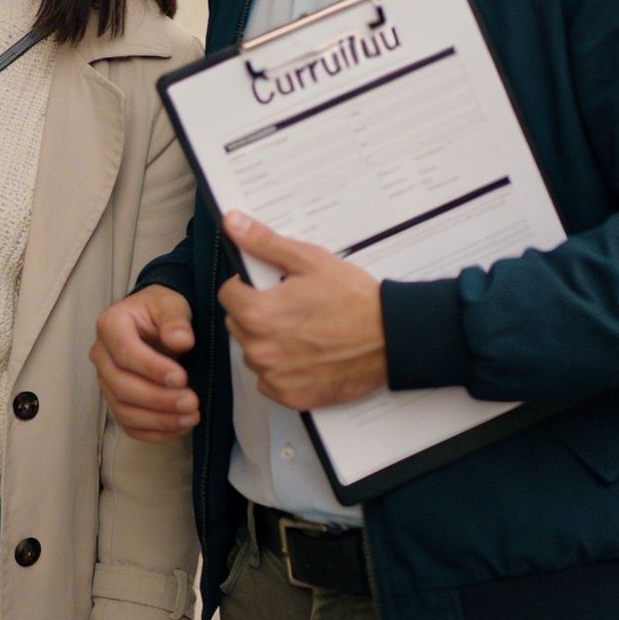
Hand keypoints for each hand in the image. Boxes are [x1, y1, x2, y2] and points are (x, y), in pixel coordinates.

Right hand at [92, 286, 197, 442]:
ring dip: (158, 420)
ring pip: (123, 410)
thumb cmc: (160, 310)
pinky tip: (179, 428)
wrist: (154, 321)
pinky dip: (153, 433)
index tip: (182, 378)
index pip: (125, 352)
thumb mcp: (171, 304)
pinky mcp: (116, 400)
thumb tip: (182, 341)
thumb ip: (175, 320)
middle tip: (191, 403)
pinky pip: (128, 425)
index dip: (152, 368)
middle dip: (158, 399)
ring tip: (191, 418)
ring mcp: (106, 381)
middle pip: (121, 386)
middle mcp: (101, 355)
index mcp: (110, 325)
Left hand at [217, 213, 385, 411]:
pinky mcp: (291, 397)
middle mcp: (261, 349)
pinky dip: (282, 370)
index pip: (227, 295)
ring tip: (302, 332)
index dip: (245, 286)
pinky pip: (269, 382)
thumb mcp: (309, 260)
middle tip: (290, 308)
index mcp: (258, 314)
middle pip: (238, 325)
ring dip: (267, 343)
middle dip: (255, 313)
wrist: (391, 338)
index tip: (266, 287)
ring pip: (253, 354)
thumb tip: (233, 223)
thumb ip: (265, 243)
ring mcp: (275, 377)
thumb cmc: (354, 299)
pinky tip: (306, 356)